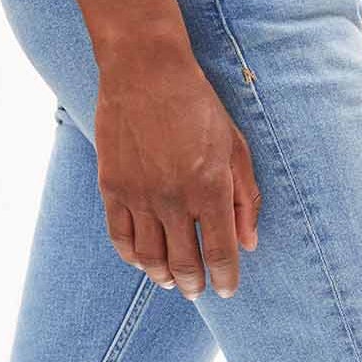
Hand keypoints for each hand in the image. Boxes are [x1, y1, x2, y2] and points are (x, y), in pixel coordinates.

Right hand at [95, 33, 260, 296]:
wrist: (145, 71)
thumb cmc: (198, 106)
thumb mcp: (236, 147)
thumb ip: (246, 198)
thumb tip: (249, 243)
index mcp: (210, 189)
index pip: (220, 253)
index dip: (225, 278)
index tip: (228, 289)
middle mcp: (174, 199)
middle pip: (184, 263)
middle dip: (194, 284)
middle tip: (197, 290)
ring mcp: (139, 195)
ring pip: (149, 258)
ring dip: (163, 276)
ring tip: (171, 281)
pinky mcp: (112, 186)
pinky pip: (120, 237)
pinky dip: (131, 257)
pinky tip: (142, 260)